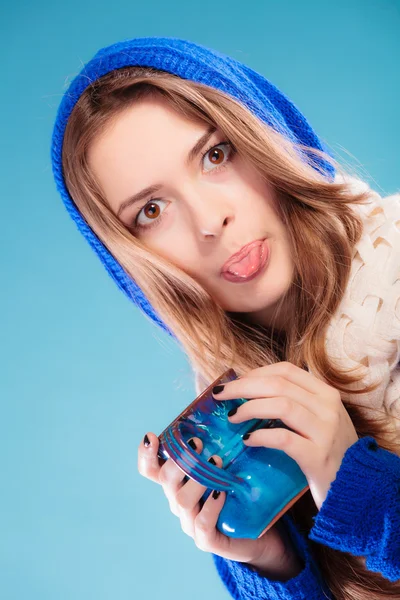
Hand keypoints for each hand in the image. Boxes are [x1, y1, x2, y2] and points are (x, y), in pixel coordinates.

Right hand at [138, 433, 303, 579]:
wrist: (264, 531)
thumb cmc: (243, 490)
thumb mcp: (230, 461)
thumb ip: (216, 435)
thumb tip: (212, 393)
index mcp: (179, 482)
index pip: (151, 469)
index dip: (146, 454)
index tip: (152, 435)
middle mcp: (179, 501)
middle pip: (166, 480)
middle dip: (179, 460)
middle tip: (198, 442)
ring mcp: (191, 522)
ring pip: (181, 501)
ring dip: (197, 479)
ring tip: (217, 462)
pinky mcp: (208, 540)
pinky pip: (201, 525)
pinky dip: (209, 507)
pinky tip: (221, 492)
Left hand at [212, 361, 358, 509]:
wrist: (356, 489)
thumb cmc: (329, 452)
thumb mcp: (318, 420)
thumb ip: (293, 403)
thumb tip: (248, 390)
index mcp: (326, 393)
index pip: (286, 370)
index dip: (256, 372)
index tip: (235, 382)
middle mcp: (328, 407)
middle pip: (278, 384)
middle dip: (243, 387)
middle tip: (221, 395)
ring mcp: (326, 431)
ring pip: (281, 405)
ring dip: (249, 408)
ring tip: (232, 417)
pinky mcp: (318, 456)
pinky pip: (283, 438)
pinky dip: (261, 436)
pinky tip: (248, 439)